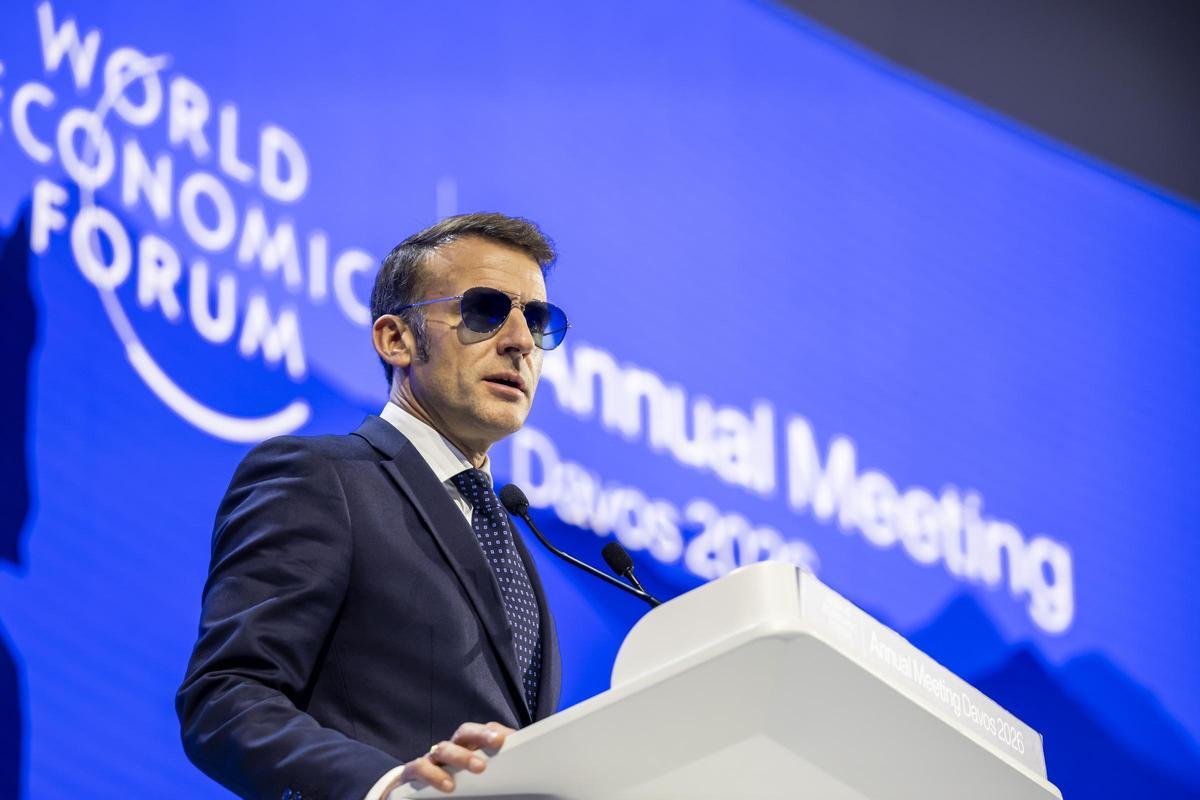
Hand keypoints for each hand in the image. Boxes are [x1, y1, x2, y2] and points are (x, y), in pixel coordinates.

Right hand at [399, 721, 513, 793]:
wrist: (408, 797)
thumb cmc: (450, 787)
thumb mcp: (472, 780)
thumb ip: (492, 772)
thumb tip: (519, 772)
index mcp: (465, 749)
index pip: (480, 731)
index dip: (494, 731)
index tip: (510, 738)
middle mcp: (448, 750)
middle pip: (464, 732)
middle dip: (481, 734)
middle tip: (497, 742)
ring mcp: (430, 760)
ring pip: (444, 748)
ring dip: (462, 756)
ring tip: (479, 768)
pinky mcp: (412, 774)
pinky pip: (420, 767)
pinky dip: (434, 775)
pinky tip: (448, 786)